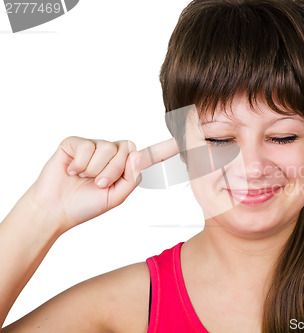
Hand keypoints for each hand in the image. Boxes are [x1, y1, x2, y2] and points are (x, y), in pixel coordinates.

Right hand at [25, 136, 178, 231]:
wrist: (55, 209)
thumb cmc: (85, 205)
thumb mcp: (116, 197)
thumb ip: (131, 178)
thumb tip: (140, 156)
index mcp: (124, 167)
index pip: (147, 155)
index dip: (165, 148)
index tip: (182, 141)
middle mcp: (111, 154)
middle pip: (127, 149)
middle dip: (113, 170)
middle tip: (98, 184)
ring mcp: (93, 146)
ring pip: (106, 149)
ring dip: (95, 169)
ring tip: (83, 179)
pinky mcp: (75, 143)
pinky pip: (86, 146)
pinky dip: (80, 163)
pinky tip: (71, 171)